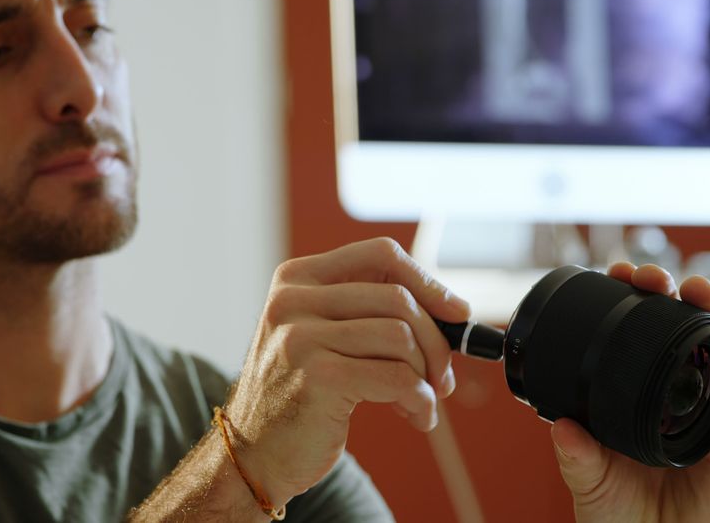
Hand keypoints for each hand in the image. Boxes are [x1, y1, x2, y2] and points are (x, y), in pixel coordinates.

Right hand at [223, 238, 470, 505]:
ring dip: (427, 377)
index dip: (428, 281)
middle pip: (399, 298)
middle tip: (442, 377)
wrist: (253, 455)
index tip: (456, 313)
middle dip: (436, 341)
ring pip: (402, 338)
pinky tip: (416, 417)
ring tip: (421, 401)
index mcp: (297, 278)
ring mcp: (301, 337)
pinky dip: (421, 401)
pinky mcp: (318, 378)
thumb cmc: (299, 396)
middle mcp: (294, 300)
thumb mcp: (320, 336)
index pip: (380, 254)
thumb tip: (453, 311)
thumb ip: (369, 313)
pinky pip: (399, 378)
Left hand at [551, 263, 709, 522]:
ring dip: (702, 311)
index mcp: (621, 402)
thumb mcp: (589, 484)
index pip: (622, 343)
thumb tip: (560, 426)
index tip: (614, 276)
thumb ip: (576, 458)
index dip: (622, 306)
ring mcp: (694, 412)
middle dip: (660, 297)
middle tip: (649, 275)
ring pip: (701, 350)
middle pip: (663, 334)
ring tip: (696, 286)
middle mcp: (657, 399)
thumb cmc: (619, 518)